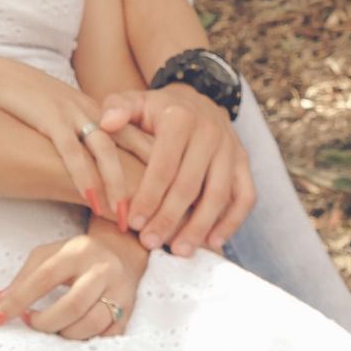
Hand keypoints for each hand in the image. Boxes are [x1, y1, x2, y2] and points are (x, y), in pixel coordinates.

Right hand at [0, 56, 148, 219]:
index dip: (160, 167)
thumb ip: (90, 143)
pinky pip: (70, 149)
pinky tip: (90, 198)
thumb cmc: (33, 105)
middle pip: (131, 144)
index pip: (140, 139)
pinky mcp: (48, 116)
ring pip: (105, 149)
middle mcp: (93, 110)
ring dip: (117, 184)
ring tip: (125, 216)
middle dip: (149, 179)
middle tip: (160, 216)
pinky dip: (82, 174)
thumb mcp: (70, 122)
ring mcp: (71, 112)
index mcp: (102, 113)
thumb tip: (109, 178)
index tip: (177, 198)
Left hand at [0, 221, 147, 340]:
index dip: (16, 301)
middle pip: (71, 305)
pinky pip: (107, 337)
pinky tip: (75, 332)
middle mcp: (101, 269)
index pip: (43, 278)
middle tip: (31, 321)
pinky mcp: (129, 311)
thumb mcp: (47, 257)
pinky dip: (86, 341)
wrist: (121, 252)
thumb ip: (20, 280)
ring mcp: (119, 291)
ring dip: (65, 333)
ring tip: (55, 326)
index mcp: (76, 251)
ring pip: (91, 324)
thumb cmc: (76, 256)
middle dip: (44, 322)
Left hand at [98, 85, 254, 256]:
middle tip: (150, 242)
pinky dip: (232, 221)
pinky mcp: (243, 162)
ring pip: (218, 195)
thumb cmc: (156, 110)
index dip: (148, 197)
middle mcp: (209, 132)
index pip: (163, 166)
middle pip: (190, 185)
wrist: (194, 101)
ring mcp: (230, 148)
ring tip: (179, 250)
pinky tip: (213, 242)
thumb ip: (116, 109)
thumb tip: (106, 123)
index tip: (132, 222)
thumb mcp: (134, 102)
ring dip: (199, 227)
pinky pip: (245, 196)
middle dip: (168, 218)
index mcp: (180, 119)